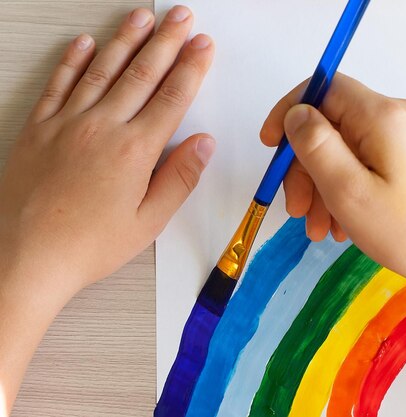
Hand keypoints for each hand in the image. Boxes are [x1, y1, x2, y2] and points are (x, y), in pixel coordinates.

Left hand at [0, 6, 214, 299]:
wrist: (24, 257)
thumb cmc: (86, 245)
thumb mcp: (147, 222)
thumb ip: (179, 179)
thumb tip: (203, 145)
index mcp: (133, 151)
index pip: (172, 98)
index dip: (191, 67)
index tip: (202, 45)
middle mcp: (101, 128)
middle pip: (142, 74)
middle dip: (166, 41)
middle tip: (181, 16)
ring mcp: (66, 124)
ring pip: (103, 70)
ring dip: (125, 40)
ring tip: (142, 17)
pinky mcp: (38, 129)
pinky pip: (58, 84)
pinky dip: (72, 61)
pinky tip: (84, 43)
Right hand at [260, 74, 405, 290]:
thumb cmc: (404, 230)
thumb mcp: (347, 189)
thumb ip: (315, 144)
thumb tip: (296, 113)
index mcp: (382, 115)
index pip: (324, 88)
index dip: (290, 111)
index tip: (269, 147)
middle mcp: (395, 117)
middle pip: (331, 125)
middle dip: (305, 167)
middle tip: (296, 211)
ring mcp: (402, 139)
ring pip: (343, 150)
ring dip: (322, 187)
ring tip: (319, 230)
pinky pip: (361, 165)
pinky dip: (343, 191)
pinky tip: (339, 226)